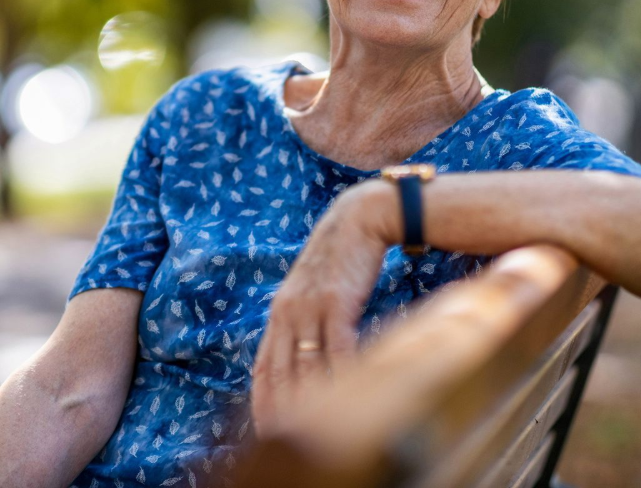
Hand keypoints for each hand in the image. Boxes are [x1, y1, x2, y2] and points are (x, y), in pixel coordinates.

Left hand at [250, 180, 395, 437]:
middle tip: (287, 442)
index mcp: (279, 312)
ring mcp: (311, 308)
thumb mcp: (310, 288)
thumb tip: (305, 351)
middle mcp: (288, 312)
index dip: (262, 402)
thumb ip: (303, 317)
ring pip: (307, 367)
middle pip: (281, 374)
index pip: (263, 368)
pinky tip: (347, 394)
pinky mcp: (337, 302)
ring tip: (318, 431)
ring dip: (313, 401)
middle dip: (283, 412)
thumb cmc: (340, 257)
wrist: (358, 219)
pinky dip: (340, 374)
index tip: (265, 431)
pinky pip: (336, 349)